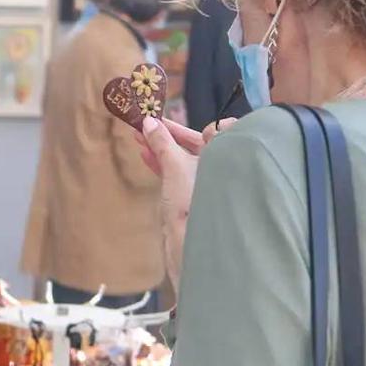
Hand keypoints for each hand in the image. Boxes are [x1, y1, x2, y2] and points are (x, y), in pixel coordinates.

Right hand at [132, 118, 235, 294]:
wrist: (191, 243)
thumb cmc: (191, 202)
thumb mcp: (173, 166)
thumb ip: (161, 142)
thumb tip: (148, 122)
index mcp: (228, 155)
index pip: (214, 130)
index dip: (188, 126)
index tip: (165, 122)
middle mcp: (222, 167)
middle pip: (194, 143)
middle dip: (168, 134)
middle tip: (147, 122)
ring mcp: (207, 182)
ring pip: (184, 158)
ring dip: (161, 147)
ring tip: (138, 136)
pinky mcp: (192, 196)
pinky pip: (178, 173)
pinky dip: (163, 163)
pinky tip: (145, 155)